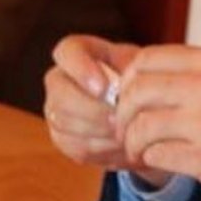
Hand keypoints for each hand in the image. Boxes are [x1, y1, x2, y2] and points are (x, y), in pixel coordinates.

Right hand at [43, 35, 169, 180]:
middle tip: (119, 120)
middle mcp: (59, 79)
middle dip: (92, 110)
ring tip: (126, 134)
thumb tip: (121, 90)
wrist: (144, 114)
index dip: (80, 69)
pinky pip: (74, 145)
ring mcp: (56, 109)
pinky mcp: (62, 137)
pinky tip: (122, 147)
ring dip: (99, 132)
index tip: (104, 88)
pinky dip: (101, 149)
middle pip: (60, 93)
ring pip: (65, 122)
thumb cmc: (143, 82)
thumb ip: (133, 71)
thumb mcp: (143, 68)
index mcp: (78, 52)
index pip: (66, 51)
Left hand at [114, 46, 200, 200]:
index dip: (128, 82)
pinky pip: (158, 156)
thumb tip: (159, 87)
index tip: (130, 101)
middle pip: (135, 91)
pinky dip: (154, 162)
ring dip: (134, 143)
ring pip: (140, 126)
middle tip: (127, 132)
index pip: (146, 59)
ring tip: (143, 153)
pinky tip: (164, 165)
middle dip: (122, 114)